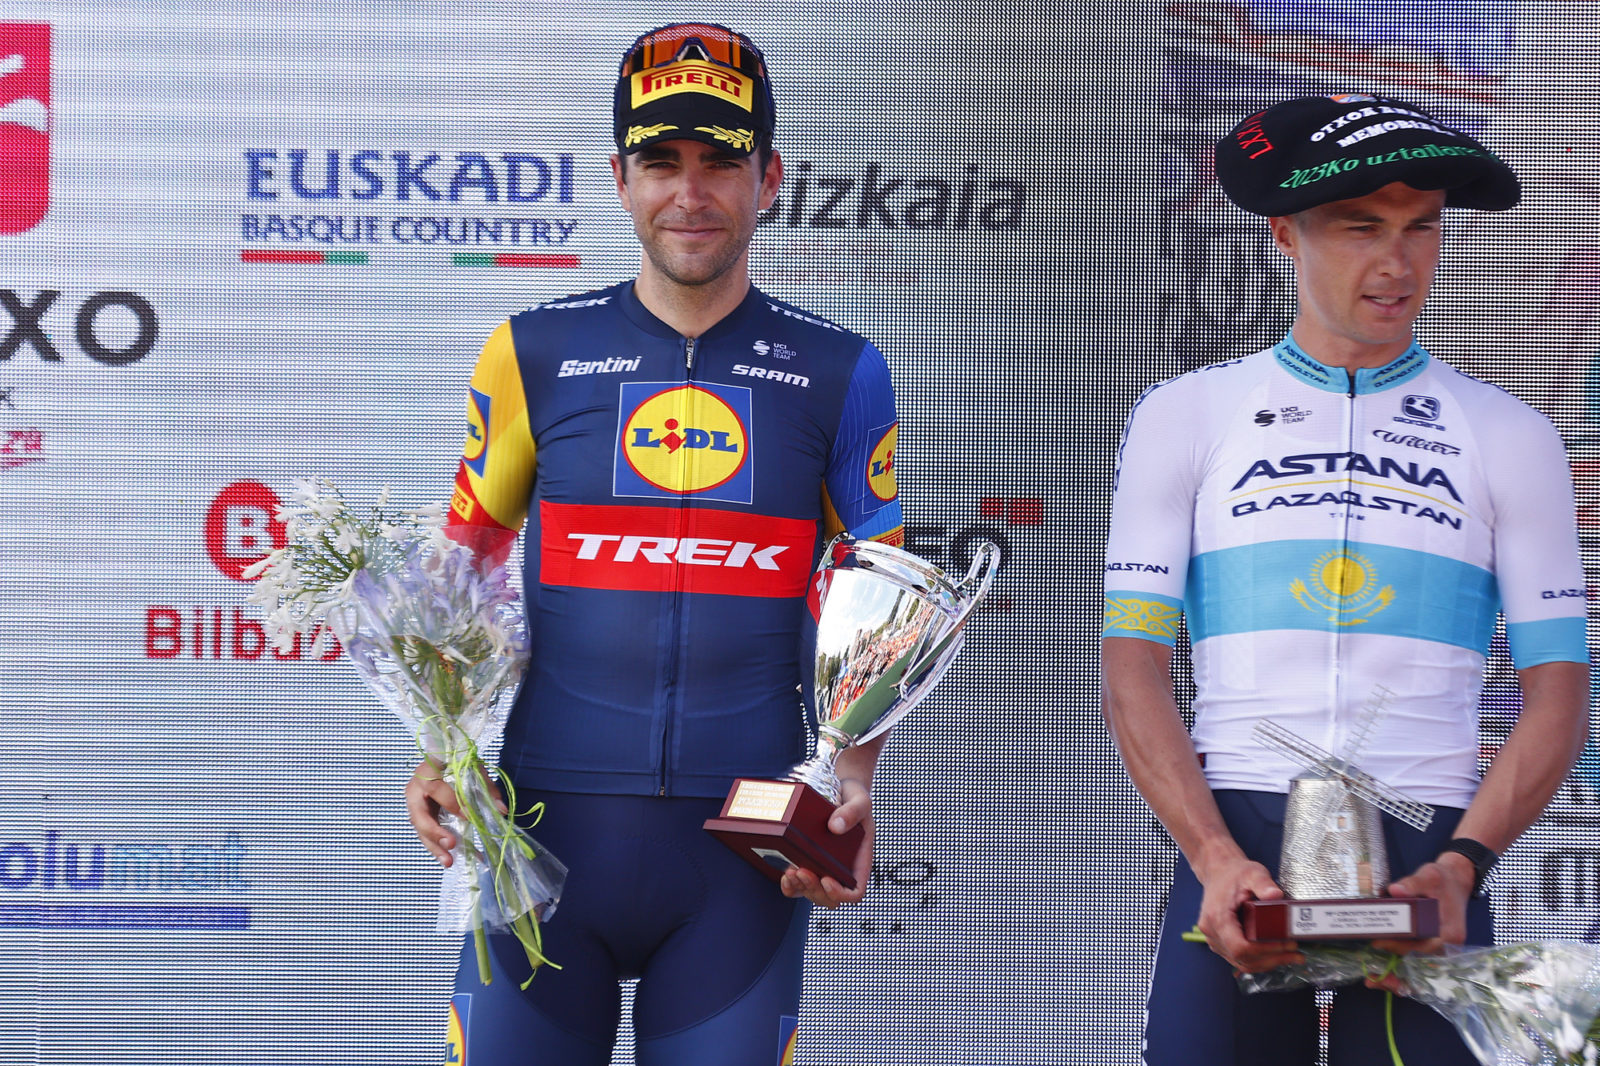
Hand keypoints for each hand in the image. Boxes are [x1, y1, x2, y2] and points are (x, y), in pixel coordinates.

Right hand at [404, 759, 504, 866]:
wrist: (442, 756)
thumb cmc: (457, 759)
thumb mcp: (473, 767)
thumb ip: (486, 787)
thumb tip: (501, 810)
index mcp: (425, 771)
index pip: (435, 789)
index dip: (452, 803)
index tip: (469, 816)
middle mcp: (415, 789)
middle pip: (419, 815)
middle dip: (435, 832)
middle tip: (451, 844)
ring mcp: (414, 804)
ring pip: (420, 829)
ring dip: (434, 847)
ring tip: (448, 862)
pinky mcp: (419, 815)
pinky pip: (425, 833)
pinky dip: (436, 846)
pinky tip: (447, 858)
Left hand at [779, 777, 871, 907]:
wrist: (842, 789)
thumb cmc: (855, 798)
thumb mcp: (860, 801)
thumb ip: (851, 812)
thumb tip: (835, 826)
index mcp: (859, 860)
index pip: (855, 891)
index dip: (841, 893)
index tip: (827, 879)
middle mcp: (842, 868)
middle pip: (831, 898)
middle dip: (815, 889)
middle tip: (801, 871)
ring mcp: (825, 867)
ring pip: (814, 893)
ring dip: (802, 888)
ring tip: (791, 871)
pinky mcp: (809, 861)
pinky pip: (799, 886)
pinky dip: (791, 887)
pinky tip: (785, 874)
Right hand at [1195, 853, 1303, 973]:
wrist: (1219, 872)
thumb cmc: (1234, 874)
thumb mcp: (1251, 873)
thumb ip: (1263, 883)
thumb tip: (1276, 895)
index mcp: (1217, 917)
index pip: (1240, 947)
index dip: (1265, 951)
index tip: (1286, 945)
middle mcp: (1212, 932)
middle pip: (1243, 959)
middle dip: (1272, 959)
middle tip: (1296, 954)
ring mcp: (1214, 940)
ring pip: (1242, 963)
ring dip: (1268, 963)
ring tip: (1291, 956)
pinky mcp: (1220, 943)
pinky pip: (1240, 959)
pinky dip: (1260, 960)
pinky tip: (1276, 955)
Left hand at [1367, 851, 1474, 974]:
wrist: (1455, 881)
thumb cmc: (1443, 879)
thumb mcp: (1430, 875)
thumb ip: (1412, 883)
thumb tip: (1395, 890)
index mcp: (1449, 933)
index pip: (1422, 947)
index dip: (1398, 947)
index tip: (1377, 944)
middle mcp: (1448, 947)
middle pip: (1420, 966)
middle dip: (1396, 973)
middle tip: (1370, 977)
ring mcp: (1441, 950)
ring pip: (1419, 971)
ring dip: (1397, 977)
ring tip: (1372, 982)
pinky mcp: (1432, 949)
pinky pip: (1417, 965)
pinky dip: (1402, 972)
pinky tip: (1383, 976)